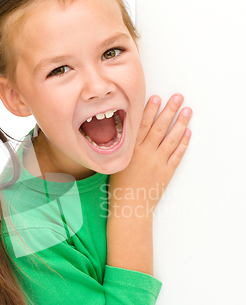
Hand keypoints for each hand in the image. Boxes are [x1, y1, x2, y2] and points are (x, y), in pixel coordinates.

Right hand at [108, 93, 191, 216]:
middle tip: (178, 97)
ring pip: (171, 139)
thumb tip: (128, 130)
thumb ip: (124, 146)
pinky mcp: (166, 172)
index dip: (150, 110)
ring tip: (187, 111)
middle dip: (169, 110)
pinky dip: (183, 144)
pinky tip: (187, 133)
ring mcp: (157, 163)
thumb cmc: (119, 186)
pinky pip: (177, 155)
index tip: (157, 97)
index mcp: (131, 150)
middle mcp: (145, 154)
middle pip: (160, 127)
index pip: (142, 125)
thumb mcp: (116, 161)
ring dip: (180, 123)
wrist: (130, 206)